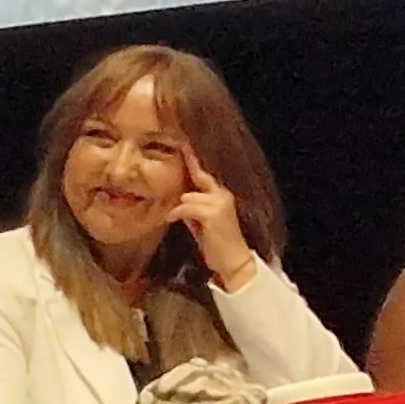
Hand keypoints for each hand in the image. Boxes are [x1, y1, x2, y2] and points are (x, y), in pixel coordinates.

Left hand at [172, 158, 255, 285]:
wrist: (233, 262)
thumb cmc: (215, 243)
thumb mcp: (199, 221)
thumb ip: (190, 206)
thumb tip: (175, 198)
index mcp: (220, 195)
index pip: (203, 173)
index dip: (192, 157)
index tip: (182, 141)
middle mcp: (223, 194)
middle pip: (198, 176)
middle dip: (188, 163)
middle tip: (177, 146)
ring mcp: (220, 202)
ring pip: (187, 196)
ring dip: (177, 208)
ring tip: (172, 217)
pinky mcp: (214, 213)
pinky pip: (185, 207)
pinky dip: (176, 214)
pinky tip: (171, 220)